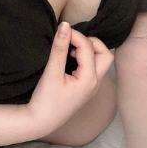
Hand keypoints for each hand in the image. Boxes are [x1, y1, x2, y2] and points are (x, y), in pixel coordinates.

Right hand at [26, 22, 113, 136]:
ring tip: (69, 50)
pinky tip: (69, 59)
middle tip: (72, 41)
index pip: (88, 47)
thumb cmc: (46, 100)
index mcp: (89, 79)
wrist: (41, 121)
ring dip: (89, 50)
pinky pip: (93, 67)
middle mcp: (95, 82)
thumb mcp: (51, 72)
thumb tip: (65, 26)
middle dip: (91, 42)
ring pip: (101, 61)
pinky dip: (85, 58)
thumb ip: (59, 48)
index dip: (75, 35)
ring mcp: (92, 86)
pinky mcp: (86, 88)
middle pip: (105, 54)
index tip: (60, 30)